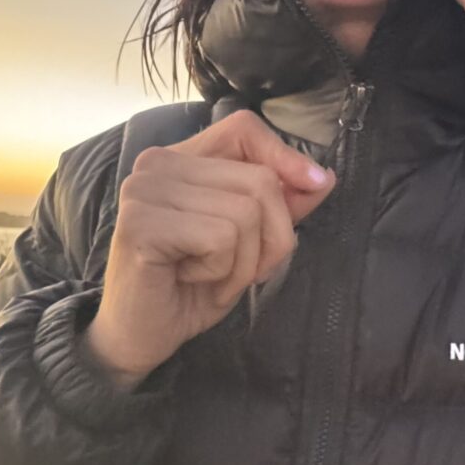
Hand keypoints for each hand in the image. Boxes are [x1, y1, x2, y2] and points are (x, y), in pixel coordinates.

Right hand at [83, 109, 336, 390]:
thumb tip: (323, 178)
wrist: (141, 335)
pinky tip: (189, 279)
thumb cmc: (192, 288)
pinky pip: (221, 238)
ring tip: (212, 277)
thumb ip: (281, 206)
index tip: (314, 185)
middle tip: (242, 270)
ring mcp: (144, 190)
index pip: (243, 129)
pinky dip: (221, 271)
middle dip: (272, 237)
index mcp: (182, 159)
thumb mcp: (250, 243)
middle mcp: (157, 163)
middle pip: (259, 179)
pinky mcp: (141, 223)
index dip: (284, 155)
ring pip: (245, 212)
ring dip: (244, 261)